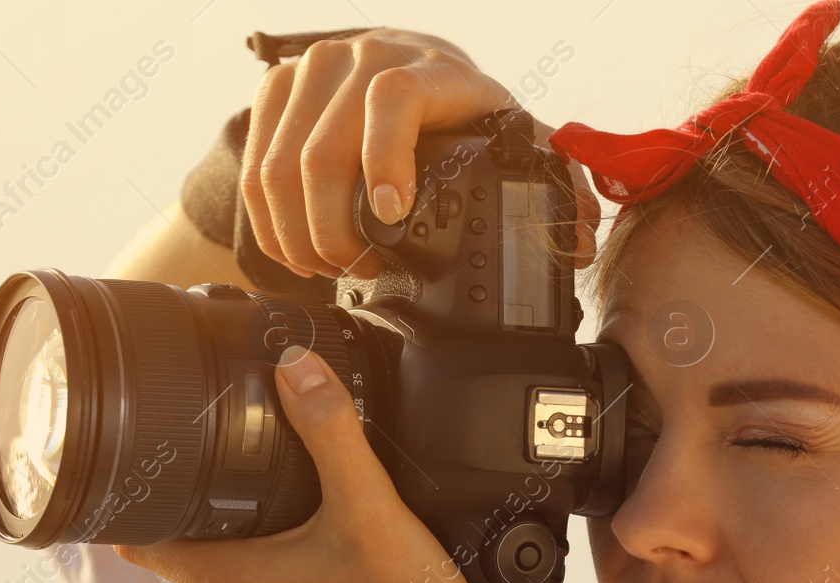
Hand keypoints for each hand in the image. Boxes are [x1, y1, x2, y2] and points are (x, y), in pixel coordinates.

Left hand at [114, 345, 514, 582]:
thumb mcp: (367, 505)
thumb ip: (330, 430)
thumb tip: (296, 367)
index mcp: (226, 581)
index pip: (135, 541)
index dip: (131, 498)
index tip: (142, 458)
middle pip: (184, 545)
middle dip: (195, 499)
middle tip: (217, 445)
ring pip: (228, 565)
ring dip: (240, 529)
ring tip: (270, 480)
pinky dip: (277, 556)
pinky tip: (315, 529)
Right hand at [240, 28, 599, 279]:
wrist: (405, 70)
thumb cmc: (460, 115)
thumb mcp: (508, 137)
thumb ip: (549, 178)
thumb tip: (582, 234)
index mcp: (434, 70)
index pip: (394, 98)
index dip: (385, 157)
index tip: (388, 215)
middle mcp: (368, 56)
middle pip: (324, 147)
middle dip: (334, 229)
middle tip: (356, 270)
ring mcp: (315, 69)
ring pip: (280, 163)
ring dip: (299, 233)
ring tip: (328, 268)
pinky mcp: (277, 90)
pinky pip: (257, 164)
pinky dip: (270, 221)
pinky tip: (295, 251)